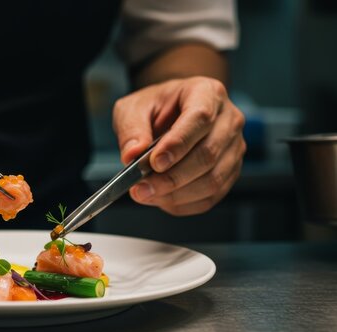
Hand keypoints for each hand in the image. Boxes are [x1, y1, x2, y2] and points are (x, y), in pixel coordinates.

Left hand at [112, 76, 245, 215]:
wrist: (170, 113)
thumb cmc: (155, 107)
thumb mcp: (133, 108)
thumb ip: (131, 129)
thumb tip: (132, 155)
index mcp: (207, 93)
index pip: (200, 118)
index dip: (178, 144)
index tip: (154, 162)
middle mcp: (229, 120)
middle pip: (208, 154)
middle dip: (172, 177)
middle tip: (141, 188)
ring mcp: (234, 147)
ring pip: (213, 180)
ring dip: (176, 194)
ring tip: (146, 194)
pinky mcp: (230, 172)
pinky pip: (211, 196)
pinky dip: (183, 203)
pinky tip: (161, 199)